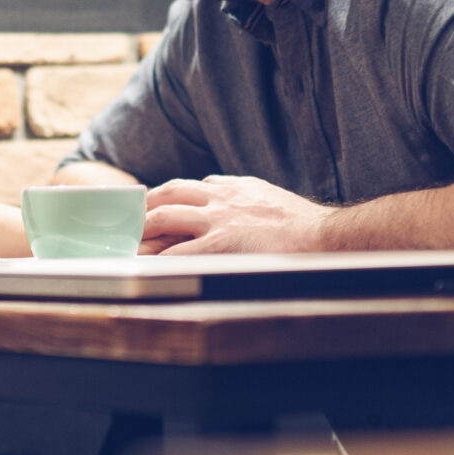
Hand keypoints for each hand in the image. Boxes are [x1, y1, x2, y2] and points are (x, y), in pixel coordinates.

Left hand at [141, 175, 334, 255]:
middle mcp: (221, 198)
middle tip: (131, 219)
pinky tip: (148, 267)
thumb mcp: (268, 196)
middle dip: (146, 205)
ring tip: (129, 241)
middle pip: (170, 194)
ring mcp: (219, 220)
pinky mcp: (221, 245)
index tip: (156, 205)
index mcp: (234, 187)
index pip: (191, 187)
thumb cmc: (302, 224)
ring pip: (166, 216)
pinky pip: (179, 253)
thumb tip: (221, 193)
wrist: (324, 236)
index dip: (168, 197)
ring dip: (143, 229)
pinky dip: (159, 260)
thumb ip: (243, 195)